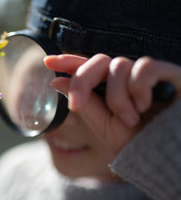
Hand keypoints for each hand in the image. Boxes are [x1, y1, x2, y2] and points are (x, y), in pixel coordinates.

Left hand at [44, 54, 180, 153]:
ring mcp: (146, 74)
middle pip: (98, 61)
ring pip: (118, 66)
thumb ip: (84, 103)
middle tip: (76, 105)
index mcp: (110, 88)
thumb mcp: (105, 125)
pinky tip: (146, 105)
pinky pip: (144, 67)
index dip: (68, 61)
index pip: (88, 68)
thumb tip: (56, 81)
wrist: (168, 154)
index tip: (47, 62)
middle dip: (81, 81)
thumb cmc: (140, 142)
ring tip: (131, 119)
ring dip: (117, 97)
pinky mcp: (169, 72)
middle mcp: (127, 77)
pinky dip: (139, 88)